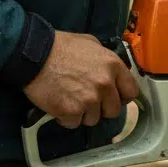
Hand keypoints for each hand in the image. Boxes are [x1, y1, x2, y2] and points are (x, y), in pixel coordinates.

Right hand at [23, 31, 138, 129]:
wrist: (35, 54)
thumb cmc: (62, 46)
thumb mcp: (90, 43)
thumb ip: (105, 59)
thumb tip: (111, 72)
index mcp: (113, 65)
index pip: (131, 92)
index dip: (121, 96)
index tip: (112, 97)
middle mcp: (105, 84)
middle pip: (113, 110)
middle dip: (101, 107)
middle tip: (86, 98)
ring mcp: (89, 100)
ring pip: (94, 119)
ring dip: (83, 113)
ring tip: (70, 98)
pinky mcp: (72, 111)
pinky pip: (75, 123)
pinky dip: (67, 117)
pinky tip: (59, 103)